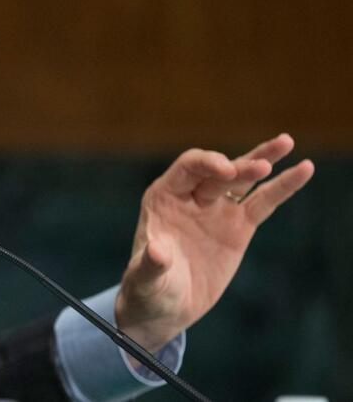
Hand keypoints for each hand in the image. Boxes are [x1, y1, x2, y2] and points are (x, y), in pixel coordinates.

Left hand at [115, 134, 313, 352]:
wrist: (166, 307)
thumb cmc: (148, 289)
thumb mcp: (145, 278)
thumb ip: (151, 264)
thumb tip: (157, 252)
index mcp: (163, 197)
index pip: (188, 168)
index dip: (207, 163)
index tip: (227, 170)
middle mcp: (191, 196)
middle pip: (219, 171)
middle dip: (239, 167)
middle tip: (261, 167)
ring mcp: (217, 209)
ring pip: (243, 179)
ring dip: (263, 159)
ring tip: (286, 142)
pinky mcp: (238, 226)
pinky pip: (263, 202)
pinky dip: (282, 186)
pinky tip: (304, 169)